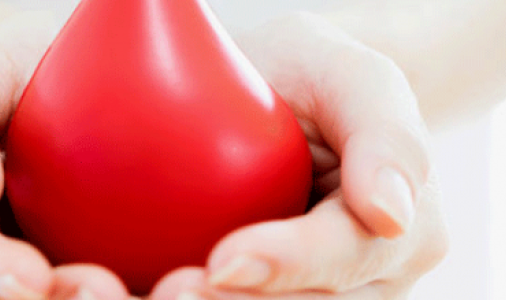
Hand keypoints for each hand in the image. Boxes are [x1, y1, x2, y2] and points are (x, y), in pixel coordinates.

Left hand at [148, 13, 447, 299]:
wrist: (274, 102)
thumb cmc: (311, 79)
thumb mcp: (350, 75)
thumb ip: (384, 130)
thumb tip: (391, 213)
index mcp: (398, 235)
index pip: (347, 260)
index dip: (290, 266)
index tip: (224, 260)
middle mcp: (361, 288)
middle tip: (164, 290)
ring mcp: (306, 297)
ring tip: (122, 293)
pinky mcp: (253, 294)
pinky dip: (163, 299)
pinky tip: (107, 289)